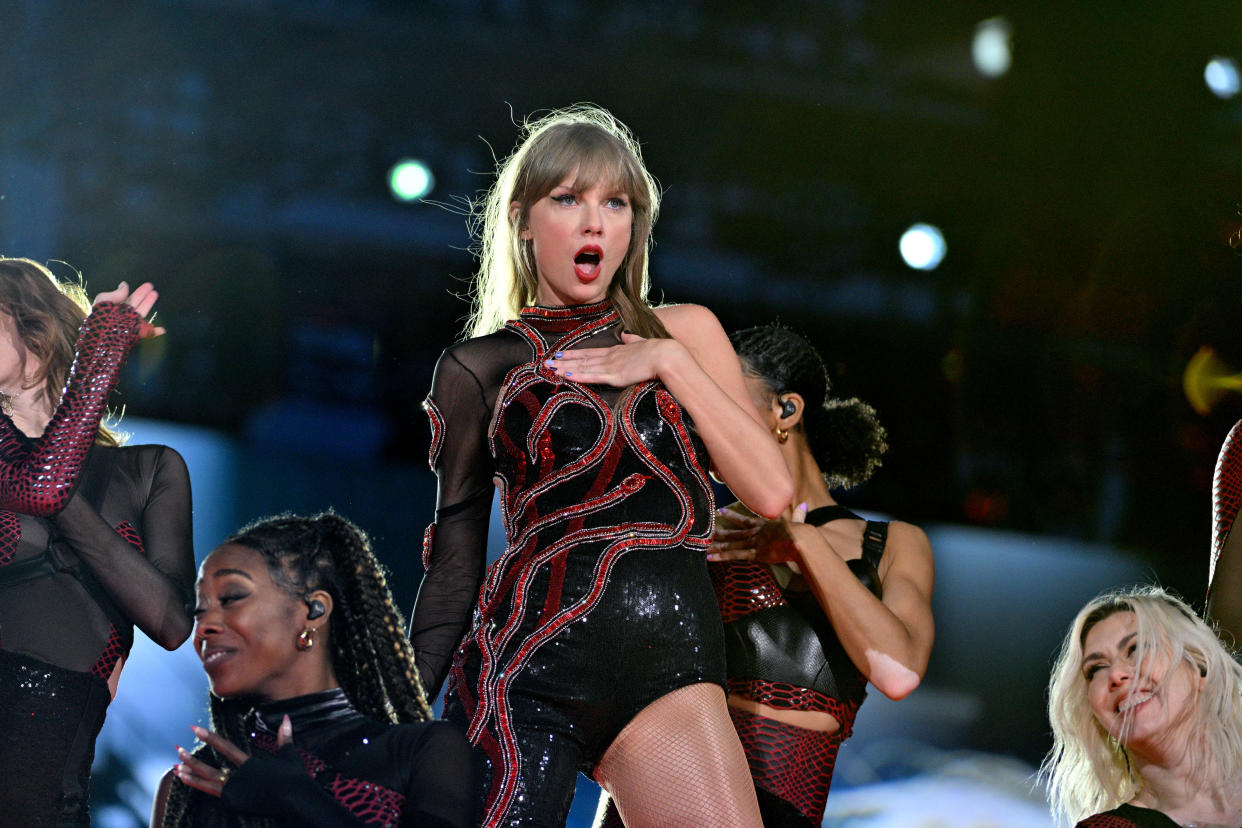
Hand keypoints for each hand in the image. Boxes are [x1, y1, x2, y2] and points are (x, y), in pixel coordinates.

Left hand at [92, 281, 164, 338]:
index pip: (130, 298)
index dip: (139, 292)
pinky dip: (155, 332)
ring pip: (143, 313)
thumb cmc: (101, 318)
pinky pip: (147, 333)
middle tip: (152, 287)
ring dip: (149, 304)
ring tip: (155, 294)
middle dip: (145, 295)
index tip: (147, 285)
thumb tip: (124, 285)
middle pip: (138, 304)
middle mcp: (125, 316)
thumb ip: (115, 293)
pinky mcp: (136, 334)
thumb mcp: (104, 300)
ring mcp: (131, 324)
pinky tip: (161, 329)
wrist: (102, 335)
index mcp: (117, 308)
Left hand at [175, 715, 292, 797]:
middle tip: (178, 749)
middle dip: (192, 758)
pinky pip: (211, 794)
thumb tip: (286, 717)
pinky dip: (197, 786)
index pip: (225, 748)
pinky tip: (186, 782)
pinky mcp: (233, 802)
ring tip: (175, 768)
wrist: (294, 798)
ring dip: (190, 774)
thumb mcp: (289, 756)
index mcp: (250, 763)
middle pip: (210, 766)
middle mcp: (239, 775)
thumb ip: (284, 737)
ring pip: (207, 781)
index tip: (195, 730)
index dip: (210, 738)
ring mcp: (235, 790)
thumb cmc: (294, 778)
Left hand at [542, 333, 677, 386]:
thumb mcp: (643, 343)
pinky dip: (577, 376)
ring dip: (565, 368)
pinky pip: (592, 376)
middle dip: (564, 361)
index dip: (574, 354)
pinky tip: (565, 376)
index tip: (561, 354)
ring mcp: (611, 366)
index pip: (590, 352)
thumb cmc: (659, 351)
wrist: (667, 355)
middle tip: (547, 362)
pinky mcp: (615, 376)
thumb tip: (626, 334)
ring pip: (583, 367)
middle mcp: (610, 357)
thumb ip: (633, 340)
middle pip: (582, 359)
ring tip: (550, 368)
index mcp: (617, 350)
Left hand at [707, 503, 808, 566]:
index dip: (733, 517)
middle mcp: (756, 533)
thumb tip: (805, 505)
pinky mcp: (754, 554)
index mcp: (765, 525)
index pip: (745, 520)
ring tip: (701, 544)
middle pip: (733, 532)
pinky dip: (722, 556)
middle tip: (704, 529)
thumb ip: (800, 515)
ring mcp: (753, 543)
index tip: (721, 512)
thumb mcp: (799, 523)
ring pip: (730, 543)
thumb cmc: (802, 533)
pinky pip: (734, 555)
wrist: (800, 540)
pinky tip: (710, 557)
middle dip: (718, 531)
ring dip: (715, 544)